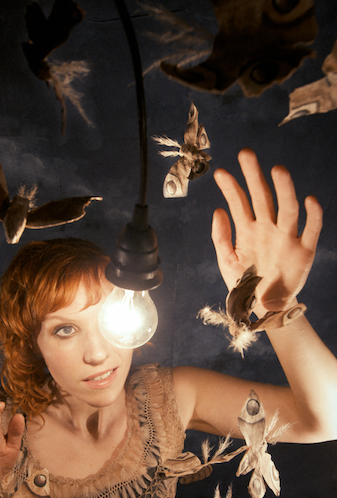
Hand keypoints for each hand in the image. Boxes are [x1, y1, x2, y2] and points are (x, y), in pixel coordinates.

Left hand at [212, 148, 322, 310]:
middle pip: (263, 197)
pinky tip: (309, 200)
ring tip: (277, 170)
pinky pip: (311, 230)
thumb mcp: (226, 261)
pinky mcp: (304, 252)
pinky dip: (312, 216)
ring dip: (283, 189)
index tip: (220, 172)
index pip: (240, 203)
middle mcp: (268, 229)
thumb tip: (218, 210)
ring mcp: (287, 238)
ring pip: (287, 209)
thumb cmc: (245, 285)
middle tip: (246, 154)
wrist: (264, 309)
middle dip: (254, 176)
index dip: (231, 188)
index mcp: (248, 231)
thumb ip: (220, 237)